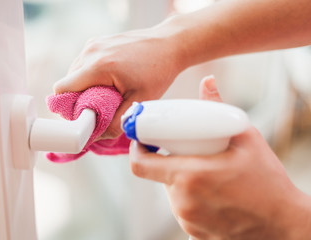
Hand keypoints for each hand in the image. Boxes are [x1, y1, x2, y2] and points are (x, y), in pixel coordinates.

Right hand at [53, 21, 184, 138]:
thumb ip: (115, 122)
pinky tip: (109, 79)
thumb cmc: (158, 71)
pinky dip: (90, 74)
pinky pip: (84, 63)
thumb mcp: (139, 101)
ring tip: (107, 92)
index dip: (68, 107)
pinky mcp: (97, 41)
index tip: (83, 116)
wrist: (169, 44)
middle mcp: (91, 51)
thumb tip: (97, 137)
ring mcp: (93, 44)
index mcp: (98, 66)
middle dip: (78, 98)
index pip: (62, 89)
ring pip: (74, 72)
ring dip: (84, 86)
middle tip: (99, 107)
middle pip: (67, 82)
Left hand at [129, 76, 310, 238]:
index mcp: (189, 177)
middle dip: (169, 160)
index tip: (144, 139)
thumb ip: (219, 109)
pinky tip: (214, 192)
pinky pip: (182, 207)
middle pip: (159, 174)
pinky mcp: (192, 232)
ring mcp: (186, 220)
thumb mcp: (246, 139)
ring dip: (181, 178)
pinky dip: (190, 196)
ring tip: (208, 173)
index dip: (137, 149)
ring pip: (171, 191)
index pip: (141, 164)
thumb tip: (208, 82)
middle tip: (189, 151)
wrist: (283, 224)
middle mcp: (182, 201)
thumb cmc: (267, 182)